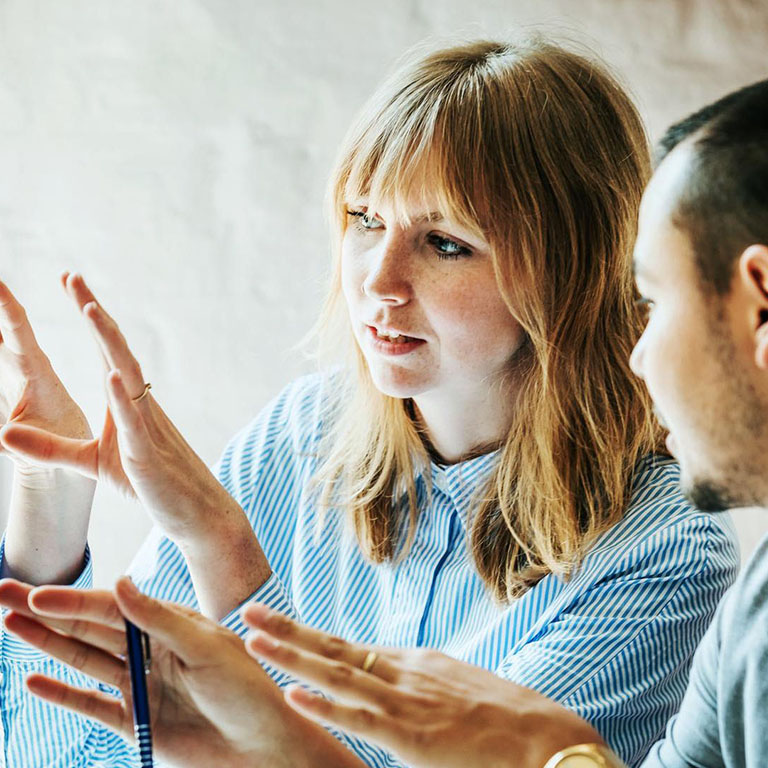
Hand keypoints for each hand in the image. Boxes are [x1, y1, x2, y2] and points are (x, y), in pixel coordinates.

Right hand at [0, 578, 364, 767]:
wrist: (264, 746)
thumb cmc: (247, 688)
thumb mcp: (207, 648)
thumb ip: (160, 620)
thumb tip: (122, 582)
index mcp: (170, 625)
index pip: (112, 608)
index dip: (74, 602)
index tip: (37, 595)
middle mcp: (150, 650)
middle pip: (89, 628)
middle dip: (47, 612)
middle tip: (4, 593)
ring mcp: (140, 685)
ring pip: (84, 660)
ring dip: (47, 644)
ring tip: (10, 624)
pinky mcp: (137, 722)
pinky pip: (92, 705)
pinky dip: (63, 694)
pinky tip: (35, 680)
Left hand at [1, 274, 269, 616]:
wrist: (193, 511)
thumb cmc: (148, 482)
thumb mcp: (90, 462)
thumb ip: (49, 448)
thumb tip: (4, 433)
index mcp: (126, 402)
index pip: (105, 349)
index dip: (89, 315)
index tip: (71, 283)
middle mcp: (138, 403)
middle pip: (115, 349)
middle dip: (94, 312)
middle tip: (73, 278)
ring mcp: (146, 424)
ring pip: (127, 374)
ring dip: (109, 342)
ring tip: (90, 310)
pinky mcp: (147, 452)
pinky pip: (136, 420)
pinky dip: (123, 396)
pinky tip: (112, 375)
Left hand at [242, 605, 608, 767]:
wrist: (549, 739)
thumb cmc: (506, 721)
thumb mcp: (457, 692)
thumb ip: (422, 690)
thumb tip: (397, 694)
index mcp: (413, 664)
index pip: (347, 647)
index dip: (308, 635)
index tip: (276, 623)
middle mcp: (404, 672)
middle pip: (333, 648)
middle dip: (288, 630)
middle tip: (248, 611)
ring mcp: (407, 701)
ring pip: (337, 674)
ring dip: (291, 656)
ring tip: (253, 640)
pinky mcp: (414, 736)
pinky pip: (361, 718)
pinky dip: (325, 703)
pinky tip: (294, 692)